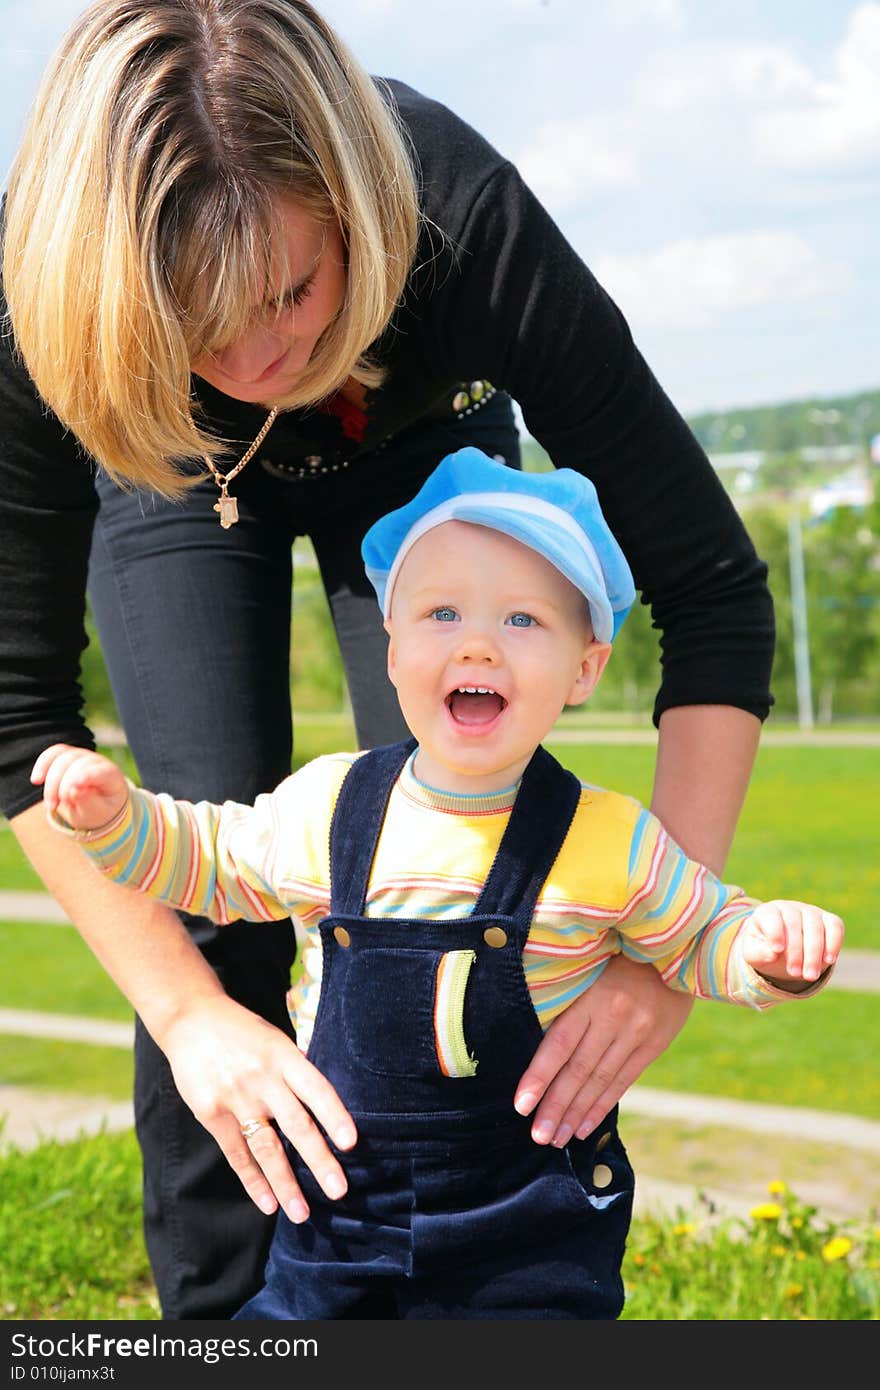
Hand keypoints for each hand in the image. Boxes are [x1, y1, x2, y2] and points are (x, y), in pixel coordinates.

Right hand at [31, 743, 127, 829]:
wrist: (95, 805)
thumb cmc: (99, 810)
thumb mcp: (97, 813)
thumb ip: (89, 803)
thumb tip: (75, 791)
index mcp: (112, 776)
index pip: (102, 772)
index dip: (87, 776)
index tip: (73, 788)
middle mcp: (98, 762)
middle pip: (77, 766)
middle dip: (62, 787)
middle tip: (54, 807)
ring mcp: (82, 756)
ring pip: (62, 759)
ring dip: (51, 782)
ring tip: (50, 805)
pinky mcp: (67, 756)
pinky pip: (53, 753)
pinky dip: (42, 765)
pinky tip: (36, 780)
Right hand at [160, 995, 357, 1223]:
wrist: (190, 1018)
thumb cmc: (242, 1032)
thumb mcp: (274, 1039)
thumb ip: (295, 1070)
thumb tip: (325, 1104)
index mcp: (283, 1056)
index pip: (315, 1088)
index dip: (334, 1115)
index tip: (351, 1143)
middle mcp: (262, 1078)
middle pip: (296, 1125)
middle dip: (319, 1160)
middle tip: (339, 1191)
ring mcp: (235, 1098)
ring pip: (266, 1147)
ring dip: (286, 1183)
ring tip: (302, 1212)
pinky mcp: (211, 1113)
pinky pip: (237, 1154)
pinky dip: (253, 1181)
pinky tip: (268, 1204)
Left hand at [514, 954, 692, 1145]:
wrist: (674, 948)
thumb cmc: (618, 958)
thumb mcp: (590, 970)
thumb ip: (570, 1005)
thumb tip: (539, 1046)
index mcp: (591, 998)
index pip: (559, 1044)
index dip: (539, 1077)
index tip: (522, 1105)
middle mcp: (613, 1018)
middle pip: (578, 1070)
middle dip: (555, 1106)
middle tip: (537, 1135)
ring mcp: (637, 1033)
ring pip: (600, 1080)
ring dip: (576, 1112)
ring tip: (556, 1137)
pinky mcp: (655, 1044)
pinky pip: (624, 1080)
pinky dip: (603, 1104)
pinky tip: (585, 1125)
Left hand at [741, 899, 843, 987]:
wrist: (781, 950)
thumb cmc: (765, 950)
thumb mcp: (754, 955)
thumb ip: (758, 954)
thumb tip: (772, 954)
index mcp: (767, 912)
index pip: (771, 917)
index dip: (775, 932)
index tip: (777, 950)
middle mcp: (789, 908)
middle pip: (794, 924)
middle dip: (796, 951)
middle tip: (795, 973)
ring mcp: (810, 911)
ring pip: (815, 926)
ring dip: (814, 953)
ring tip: (810, 975)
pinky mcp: (828, 919)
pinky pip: (835, 926)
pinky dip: (834, 942)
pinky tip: (829, 961)